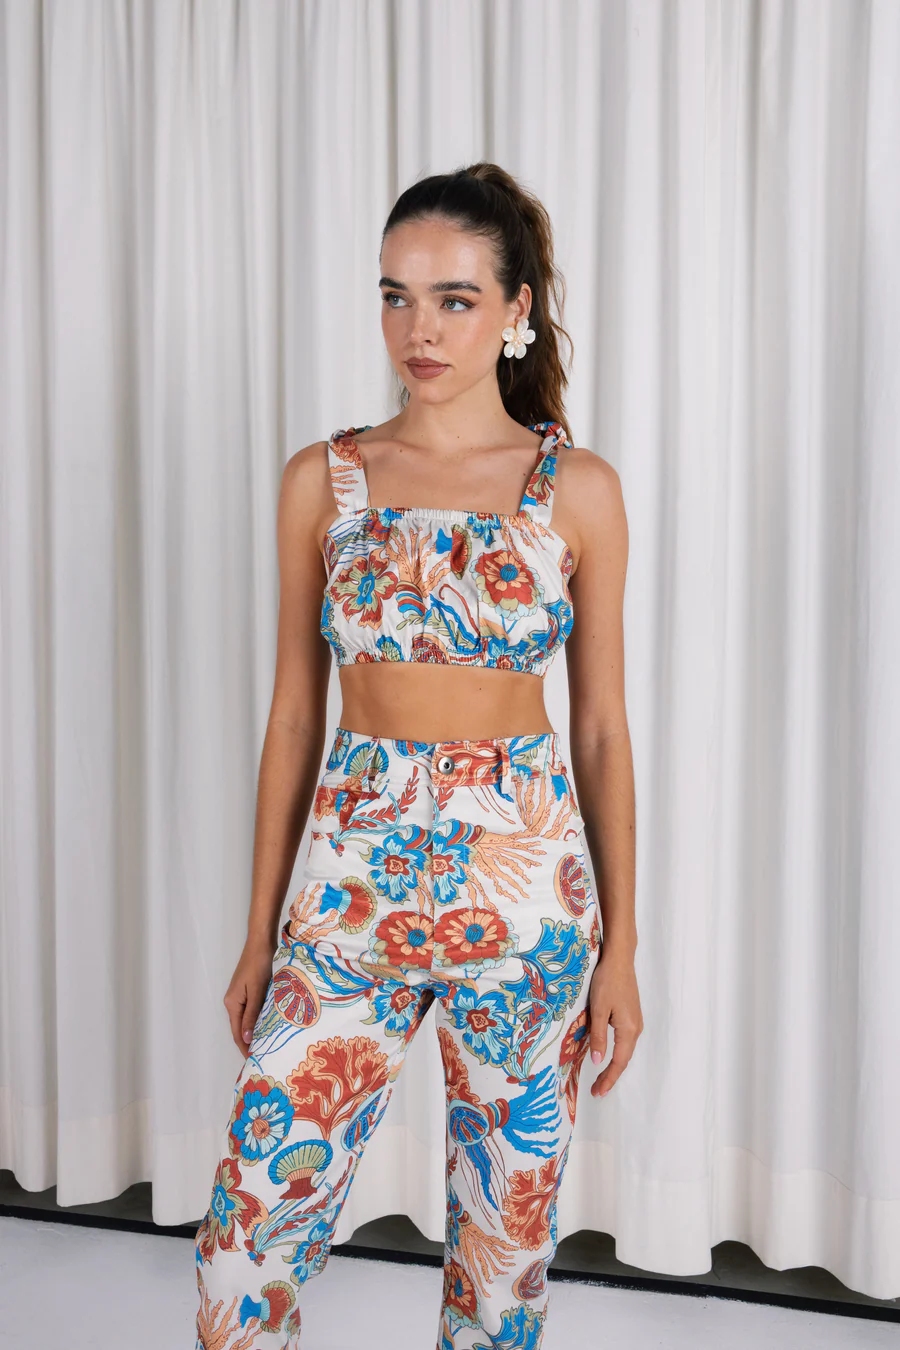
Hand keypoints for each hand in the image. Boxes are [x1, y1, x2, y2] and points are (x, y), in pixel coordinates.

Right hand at [223, 937, 276, 1057]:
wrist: (261, 942)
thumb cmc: (259, 964)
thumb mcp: (257, 990)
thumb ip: (252, 1014)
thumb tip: (246, 1039)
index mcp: (232, 1003)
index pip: (237, 1033)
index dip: (245, 1048)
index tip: (254, 1062)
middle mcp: (233, 1001)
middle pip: (241, 1028)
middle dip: (250, 1043)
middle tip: (264, 1058)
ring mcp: (241, 995)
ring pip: (247, 1019)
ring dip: (255, 1032)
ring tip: (267, 1046)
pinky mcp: (249, 990)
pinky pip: (252, 1010)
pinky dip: (259, 1020)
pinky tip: (268, 1025)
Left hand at [586, 944, 642, 1097]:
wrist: (619, 959)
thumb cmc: (607, 981)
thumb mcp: (598, 1010)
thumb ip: (598, 1036)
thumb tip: (598, 1061)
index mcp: (628, 1030)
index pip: (619, 1062)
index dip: (608, 1078)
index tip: (598, 1093)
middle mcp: (636, 1028)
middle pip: (624, 1059)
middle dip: (610, 1076)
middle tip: (597, 1091)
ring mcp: (635, 1022)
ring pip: (625, 1050)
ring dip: (614, 1065)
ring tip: (600, 1078)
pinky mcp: (631, 1015)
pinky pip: (625, 1040)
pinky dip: (616, 1052)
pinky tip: (608, 1055)